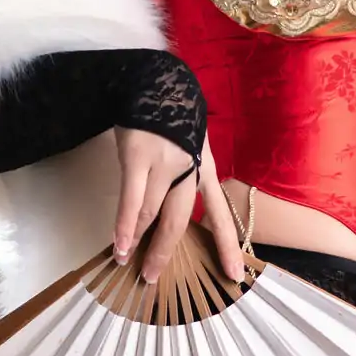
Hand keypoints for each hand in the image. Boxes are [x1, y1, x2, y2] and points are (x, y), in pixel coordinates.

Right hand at [113, 128, 242, 285]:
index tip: (235, 277)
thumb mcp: (192, 144)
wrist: (155, 78)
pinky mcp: (138, 157)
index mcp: (205, 169)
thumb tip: (172, 210)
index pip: (220, 215)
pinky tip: (120, 246)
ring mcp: (163, 163)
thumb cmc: (172, 114)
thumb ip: (188, 174)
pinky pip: (131, 200)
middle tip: (153, 278)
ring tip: (129, 263)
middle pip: (180, 221)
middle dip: (166, 253)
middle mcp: (188, 169)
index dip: (228, 247)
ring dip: (139, 242)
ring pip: (153, 213)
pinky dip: (125, 226)